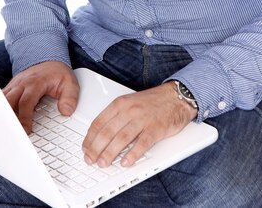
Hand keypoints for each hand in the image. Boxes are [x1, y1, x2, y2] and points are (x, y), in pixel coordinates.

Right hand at [2, 61, 78, 132]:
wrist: (49, 60)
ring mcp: (14, 85)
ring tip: (4, 130)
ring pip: (1, 99)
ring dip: (2, 113)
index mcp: (35, 82)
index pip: (26, 102)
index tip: (26, 131)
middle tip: (11, 134)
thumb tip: (66, 111)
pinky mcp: (11, 87)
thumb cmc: (58, 74)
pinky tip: (1, 120)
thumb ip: (70, 98)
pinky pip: (1, 97)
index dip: (24, 118)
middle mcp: (22, 83)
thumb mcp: (70, 84)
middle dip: (8, 118)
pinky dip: (0, 108)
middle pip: (8, 101)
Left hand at [82, 81, 196, 167]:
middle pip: (107, 131)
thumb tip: (101, 136)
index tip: (85, 148)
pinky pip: (142, 144)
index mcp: (120, 103)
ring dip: (110, 153)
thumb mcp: (130, 103)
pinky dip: (132, 154)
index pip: (99, 122)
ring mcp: (142, 119)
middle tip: (90, 159)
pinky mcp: (155, 129)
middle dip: (96, 148)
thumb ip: (116, 117)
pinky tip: (125, 162)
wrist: (175, 97)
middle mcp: (129, 110)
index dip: (90, 137)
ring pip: (121, 138)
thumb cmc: (152, 102)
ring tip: (103, 163)